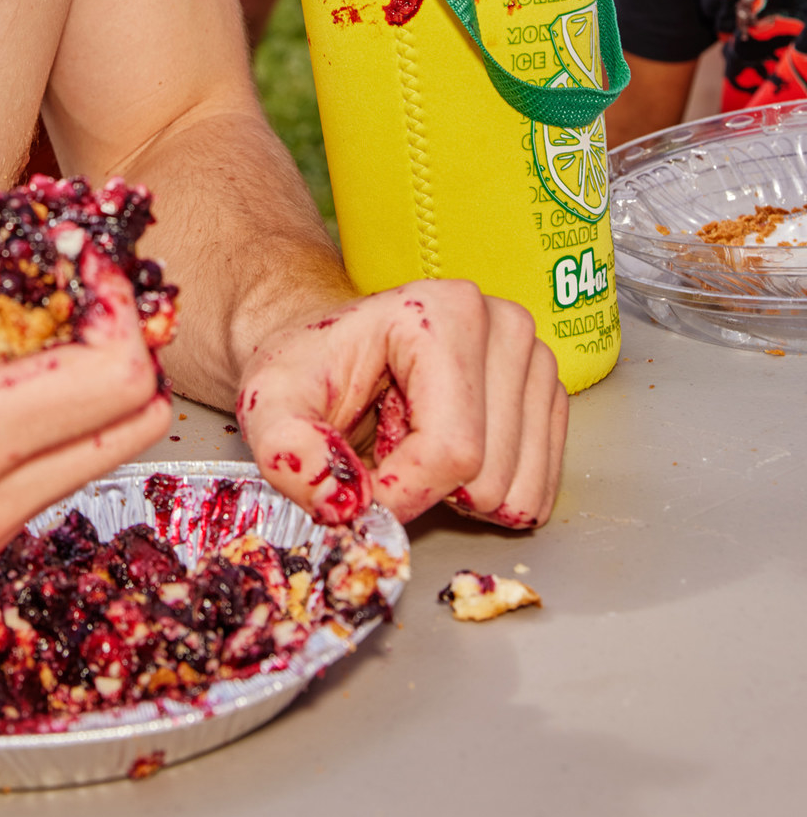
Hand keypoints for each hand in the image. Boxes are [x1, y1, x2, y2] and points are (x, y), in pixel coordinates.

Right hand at [0, 198, 171, 586]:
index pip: (120, 375)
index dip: (115, 297)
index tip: (68, 250)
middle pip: (132, 421)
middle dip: (119, 335)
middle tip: (62, 280)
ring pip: (93, 449)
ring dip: (82, 374)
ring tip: (10, 314)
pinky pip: (43, 468)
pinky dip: (40, 410)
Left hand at [234, 279, 565, 528]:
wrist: (325, 352)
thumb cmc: (305, 371)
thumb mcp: (267, 405)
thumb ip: (287, 451)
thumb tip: (340, 503)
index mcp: (442, 313)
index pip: (451, 450)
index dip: (401, 492)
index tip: (357, 490)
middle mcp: (504, 327)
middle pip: (489, 476)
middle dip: (425, 486)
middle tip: (383, 441)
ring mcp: (536, 362)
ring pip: (516, 492)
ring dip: (455, 491)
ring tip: (411, 439)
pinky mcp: (549, 400)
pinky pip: (535, 494)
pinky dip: (482, 491)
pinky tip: (442, 447)